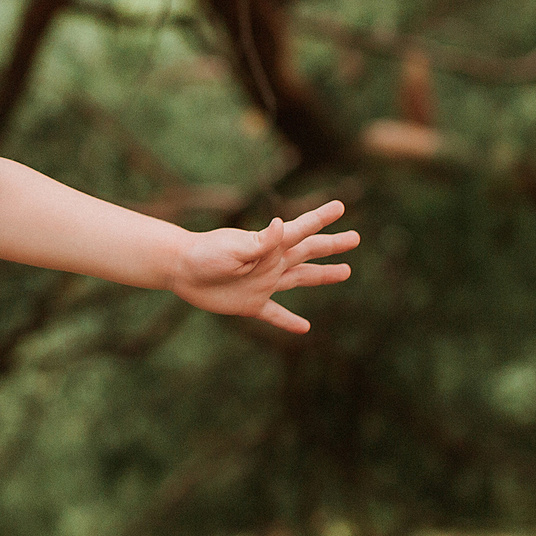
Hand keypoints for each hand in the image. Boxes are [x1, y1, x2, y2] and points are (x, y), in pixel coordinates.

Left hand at [164, 199, 359, 332]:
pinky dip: (289, 321)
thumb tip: (280, 224)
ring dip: (323, 276)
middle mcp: (272, 263)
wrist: (181, 269)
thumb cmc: (205, 254)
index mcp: (270, 246)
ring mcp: (264, 284)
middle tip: (355, 238)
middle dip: (332, 245)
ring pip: (300, 279)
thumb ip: (260, 242)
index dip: (321, 218)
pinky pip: (274, 314)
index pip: (302, 230)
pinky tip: (304, 328)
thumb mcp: (234, 247)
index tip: (341, 206)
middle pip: (309, 253)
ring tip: (345, 271)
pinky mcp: (250, 303)